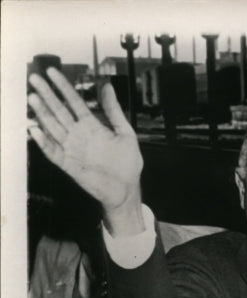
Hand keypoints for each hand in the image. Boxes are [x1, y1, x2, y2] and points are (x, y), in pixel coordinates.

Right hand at [27, 68, 143, 234]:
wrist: (127, 190)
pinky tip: (36, 130)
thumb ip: (114, 111)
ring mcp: (72, 148)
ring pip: (53, 127)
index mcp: (92, 126)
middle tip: (34, 78)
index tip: (52, 72)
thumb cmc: (128, 163)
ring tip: (33, 98)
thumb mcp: (126, 133)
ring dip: (42, 114)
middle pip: (59, 111)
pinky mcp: (68, 164)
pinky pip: (53, 151)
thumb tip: (107, 86)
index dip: (63, 87)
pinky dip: (44, 142)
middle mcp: (79, 134)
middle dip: (47, 95)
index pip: (74, 101)